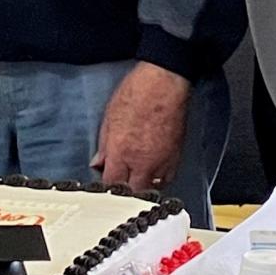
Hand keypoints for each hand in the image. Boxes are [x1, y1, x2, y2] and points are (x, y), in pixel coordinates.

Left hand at [92, 62, 189, 190]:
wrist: (165, 82)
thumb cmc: (138, 91)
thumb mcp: (110, 116)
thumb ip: (104, 144)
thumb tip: (99, 162)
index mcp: (121, 151)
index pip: (111, 184)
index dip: (107, 186)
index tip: (107, 181)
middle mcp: (142, 162)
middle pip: (132, 192)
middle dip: (125, 190)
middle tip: (121, 181)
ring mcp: (161, 161)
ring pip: (151, 188)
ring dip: (142, 185)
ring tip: (136, 176)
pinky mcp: (176, 157)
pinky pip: (166, 178)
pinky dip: (158, 178)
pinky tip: (152, 170)